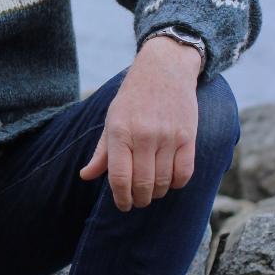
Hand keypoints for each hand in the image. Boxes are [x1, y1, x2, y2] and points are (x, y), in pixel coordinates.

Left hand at [79, 36, 199, 210]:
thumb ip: (101, 151)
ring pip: (163, 181)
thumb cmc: (133, 98)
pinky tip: (169, 181)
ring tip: (151, 191)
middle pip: (142, 184)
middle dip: (138, 200)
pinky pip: (185, 173)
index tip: (122, 205)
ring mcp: (168, 136)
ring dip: (156, 193)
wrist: (164, 69)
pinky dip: (177, 183)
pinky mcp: (188, 136)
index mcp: (120, 132)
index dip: (121, 198)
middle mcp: (143, 135)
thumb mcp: (112, 119)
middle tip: (137, 201)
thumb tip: (86, 176)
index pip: (119, 177)